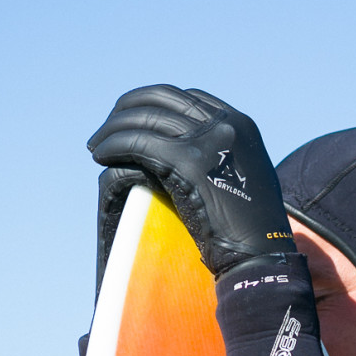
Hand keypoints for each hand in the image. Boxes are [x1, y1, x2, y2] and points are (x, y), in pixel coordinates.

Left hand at [88, 85, 293, 277]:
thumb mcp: (242, 179)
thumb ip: (221, 157)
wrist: (260, 257)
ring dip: (113, 130)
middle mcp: (226, 123)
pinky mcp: (189, 160)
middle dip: (127, 110)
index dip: (153, 104)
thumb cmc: (252, 233)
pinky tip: (101, 157)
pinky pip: (139, 142)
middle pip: (163, 98)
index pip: (186, 97)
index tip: (132, 120)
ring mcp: (209, 139)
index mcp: (240, 124)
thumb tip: (189, 157)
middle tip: (104, 131)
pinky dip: (115, 145)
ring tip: (95, 146)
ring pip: (146, 118)